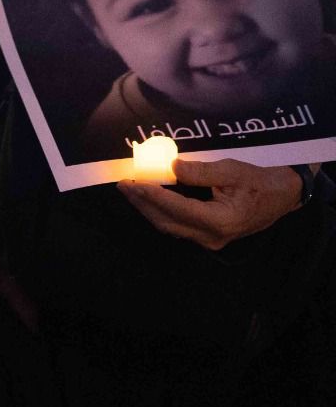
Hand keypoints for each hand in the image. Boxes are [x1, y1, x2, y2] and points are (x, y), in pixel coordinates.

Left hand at [118, 158, 302, 250]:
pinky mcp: (208, 236)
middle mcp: (212, 236)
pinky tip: (149, 197)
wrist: (282, 196)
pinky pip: (178, 225)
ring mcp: (209, 239)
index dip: (152, 195)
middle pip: (167, 222)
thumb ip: (200, 171)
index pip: (177, 209)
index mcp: (220, 221)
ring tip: (130, 189)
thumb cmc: (260, 182)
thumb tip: (171, 166)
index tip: (133, 181)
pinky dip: (160, 211)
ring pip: (170, 226)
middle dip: (142, 203)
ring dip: (148, 208)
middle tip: (123, 184)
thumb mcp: (232, 171)